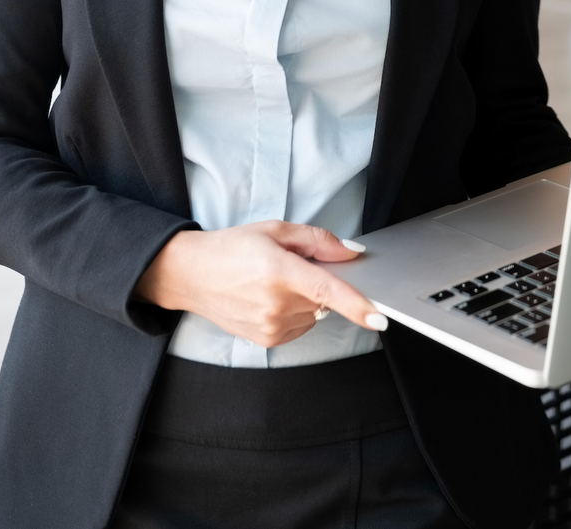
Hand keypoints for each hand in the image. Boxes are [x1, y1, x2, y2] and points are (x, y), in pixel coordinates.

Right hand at [134, 221, 386, 347]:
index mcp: (280, 271)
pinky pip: (300, 326)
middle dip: (319, 282)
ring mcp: (270, 326)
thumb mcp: (275, 230)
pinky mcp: (266, 340)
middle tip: (290, 266)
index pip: (327, 291)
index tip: (379, 318)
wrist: (191, 275)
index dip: (356, 305)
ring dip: (306, 299)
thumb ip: (318, 240)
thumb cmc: (231, 248)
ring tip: (273, 282)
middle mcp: (276, 303)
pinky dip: (295, 313)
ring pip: (314, 314)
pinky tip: (270, 299)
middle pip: (324, 298)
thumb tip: (351, 253)